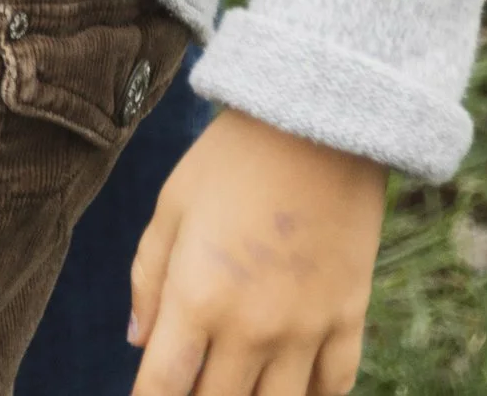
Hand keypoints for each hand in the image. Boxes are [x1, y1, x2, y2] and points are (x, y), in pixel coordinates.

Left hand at [129, 108, 382, 395]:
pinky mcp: (349, 319)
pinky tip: (293, 386)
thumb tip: (137, 342)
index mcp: (197, 296)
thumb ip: (149, 277)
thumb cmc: (233, 157)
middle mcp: (250, 327)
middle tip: (192, 381)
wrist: (319, 119)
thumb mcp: (173, 204)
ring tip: (239, 382)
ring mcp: (305, 329)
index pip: (162, 388)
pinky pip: (332, 390)